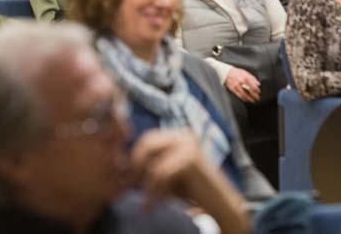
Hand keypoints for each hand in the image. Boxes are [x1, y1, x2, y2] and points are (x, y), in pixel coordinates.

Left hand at [131, 130, 249, 233]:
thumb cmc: (191, 193)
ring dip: (146, 185)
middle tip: (131, 189)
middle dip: (136, 167)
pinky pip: (159, 174)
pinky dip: (153, 192)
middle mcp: (183, 134)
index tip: (128, 181)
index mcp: (178, 134)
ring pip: (151, 161)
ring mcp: (188, 145)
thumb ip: (150, 165)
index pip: (146, 139)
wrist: (221, 206)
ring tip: (147, 202)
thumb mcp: (166, 174)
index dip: (134, 159)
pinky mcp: (190, 159)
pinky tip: (154, 205)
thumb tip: (120, 165)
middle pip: (145, 144)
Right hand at [224, 67, 260, 102]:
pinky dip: (244, 99)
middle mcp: (242, 82)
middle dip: (255, 96)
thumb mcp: (246, 73)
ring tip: (253, 101)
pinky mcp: (233, 90)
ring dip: (250, 99)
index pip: (254, 86)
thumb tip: (258, 84)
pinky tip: (246, 100)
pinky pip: (239, 96)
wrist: (227, 73)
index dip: (257, 90)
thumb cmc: (237, 72)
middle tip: (258, 98)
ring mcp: (237, 86)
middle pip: (250, 91)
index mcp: (246, 78)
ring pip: (245, 95)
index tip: (259, 92)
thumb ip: (253, 78)